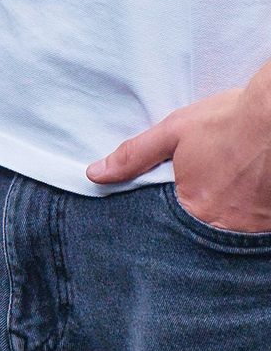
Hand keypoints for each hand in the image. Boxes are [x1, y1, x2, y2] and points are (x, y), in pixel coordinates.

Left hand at [89, 72, 270, 233]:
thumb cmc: (228, 121)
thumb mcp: (173, 133)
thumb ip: (134, 157)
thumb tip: (95, 174)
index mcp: (196, 208)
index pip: (172, 226)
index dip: (174, 213)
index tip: (182, 198)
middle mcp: (227, 224)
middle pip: (205, 229)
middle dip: (204, 212)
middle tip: (213, 187)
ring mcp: (256, 224)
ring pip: (235, 227)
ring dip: (230, 213)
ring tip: (231, 185)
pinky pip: (258, 224)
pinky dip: (252, 211)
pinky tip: (250, 188)